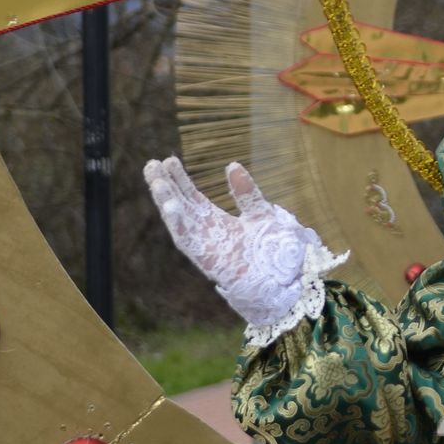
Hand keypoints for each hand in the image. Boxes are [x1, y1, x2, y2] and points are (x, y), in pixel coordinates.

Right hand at [142, 157, 341, 332]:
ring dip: (167, 202)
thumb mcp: (264, 214)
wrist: (292, 283)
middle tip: (151, 163)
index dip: (180, 180)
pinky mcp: (210, 261)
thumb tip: (231, 165)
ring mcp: (208, 248)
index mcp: (220, 223)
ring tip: (156, 179)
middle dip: (165, 187)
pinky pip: (190, 243)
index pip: (193, 198)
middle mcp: (209, 235)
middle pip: (181, 207)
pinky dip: (179, 225)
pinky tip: (170, 206)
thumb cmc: (280, 253)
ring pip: (180, 223)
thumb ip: (247, 194)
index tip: (168, 160)